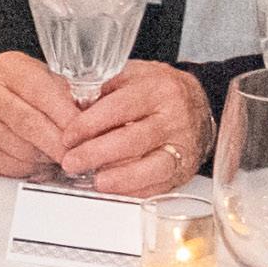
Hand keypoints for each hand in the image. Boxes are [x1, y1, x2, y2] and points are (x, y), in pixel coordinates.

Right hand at [0, 50, 79, 178]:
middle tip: (77, 154)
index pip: (37, 89)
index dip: (63, 113)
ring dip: (46, 157)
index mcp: (8, 67)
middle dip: (57, 141)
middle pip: (27, 121)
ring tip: (64, 157)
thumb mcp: (54, 82)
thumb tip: (94, 118)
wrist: (4, 104)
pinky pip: (9, 164)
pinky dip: (31, 167)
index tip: (83, 130)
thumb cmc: (35, 93)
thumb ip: (70, 96)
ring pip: (19, 146)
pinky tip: (44, 162)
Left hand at [52, 61, 211, 196]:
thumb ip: (104, 89)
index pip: (119, 108)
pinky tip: (114, 190)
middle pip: (131, 140)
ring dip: (118, 178)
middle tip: (72, 162)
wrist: (200, 107)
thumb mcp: (135, 76)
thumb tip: (72, 106)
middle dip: (96, 154)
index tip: (68, 136)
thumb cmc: (160, 92)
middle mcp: (173, 118)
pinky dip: (133, 190)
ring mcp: (181, 146)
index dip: (90, 124)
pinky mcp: (183, 169)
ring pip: (149, 167)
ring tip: (94, 181)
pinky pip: (157, 185)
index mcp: (158, 89)